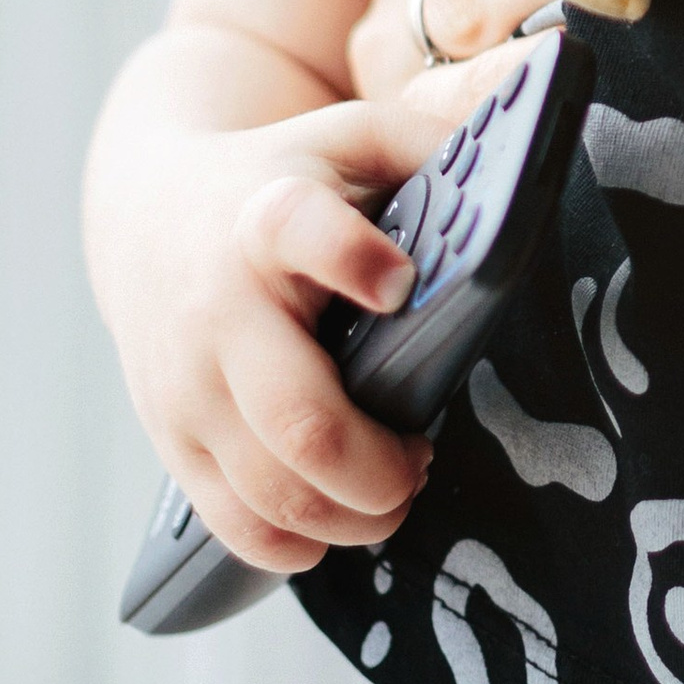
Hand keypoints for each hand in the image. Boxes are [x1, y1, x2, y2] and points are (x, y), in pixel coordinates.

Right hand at [99, 76, 484, 573]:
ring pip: (271, 496)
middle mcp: (216, 306)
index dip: (350, 256)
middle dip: (383, 469)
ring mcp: (184, 386)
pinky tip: (338, 515)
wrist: (150, 214)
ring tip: (394, 486)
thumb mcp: (356, 137)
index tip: (397, 281)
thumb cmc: (288, 178)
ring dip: (354, 516)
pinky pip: (236, 528)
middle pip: (301, 422)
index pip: (299, 230)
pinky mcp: (171, 441)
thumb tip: (534, 158)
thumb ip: (439, 143)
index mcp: (269, 214)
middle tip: (423, 457)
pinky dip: (300, 545)